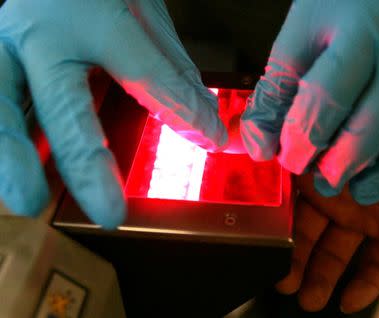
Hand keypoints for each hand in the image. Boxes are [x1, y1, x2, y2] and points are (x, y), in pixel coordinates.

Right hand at [0, 0, 226, 227]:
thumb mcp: (140, 9)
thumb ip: (166, 65)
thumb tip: (203, 119)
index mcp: (91, 15)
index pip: (146, 74)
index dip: (182, 111)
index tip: (211, 140)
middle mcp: (40, 35)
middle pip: (63, 107)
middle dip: (87, 162)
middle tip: (108, 214)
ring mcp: (3, 45)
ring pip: (2, 107)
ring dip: (14, 157)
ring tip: (29, 200)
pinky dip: (5, 140)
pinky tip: (17, 173)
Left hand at [241, 0, 378, 203]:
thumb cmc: (344, 0)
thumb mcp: (302, 30)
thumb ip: (278, 87)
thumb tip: (261, 147)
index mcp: (359, 29)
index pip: (327, 93)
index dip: (300, 136)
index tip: (281, 156)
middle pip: (376, 119)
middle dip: (338, 160)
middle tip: (312, 176)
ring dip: (376, 170)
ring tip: (344, 187)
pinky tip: (377, 176)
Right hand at [276, 136, 378, 312]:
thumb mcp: (342, 124)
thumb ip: (307, 135)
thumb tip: (262, 141)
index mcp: (321, 163)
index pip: (287, 197)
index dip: (269, 221)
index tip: (254, 241)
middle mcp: (340, 190)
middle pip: (307, 230)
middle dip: (293, 257)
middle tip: (281, 280)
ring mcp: (367, 211)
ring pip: (338, 250)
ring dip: (321, 275)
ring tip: (307, 299)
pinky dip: (367, 283)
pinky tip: (349, 301)